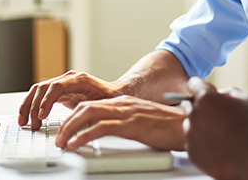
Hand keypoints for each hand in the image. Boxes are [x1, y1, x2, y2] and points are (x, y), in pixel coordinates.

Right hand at [18, 71, 119, 129]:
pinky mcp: (59, 91)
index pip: (56, 87)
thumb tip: (81, 124)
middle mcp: (69, 78)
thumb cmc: (111, 98)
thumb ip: (91, 111)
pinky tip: (27, 117)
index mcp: (79, 79)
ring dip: (28, 106)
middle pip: (43, 87)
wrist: (114, 92)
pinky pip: (40, 95)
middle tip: (32, 124)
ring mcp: (62, 83)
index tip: (41, 116)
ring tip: (25, 122)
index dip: (46, 101)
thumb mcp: (103, 105)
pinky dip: (31, 105)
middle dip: (33, 106)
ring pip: (38, 90)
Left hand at [55, 95, 186, 150]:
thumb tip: (111, 133)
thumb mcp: (143, 123)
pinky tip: (77, 144)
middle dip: (68, 122)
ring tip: (62, 142)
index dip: (74, 116)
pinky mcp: (131, 125)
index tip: (65, 129)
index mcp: (126, 103)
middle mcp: (124, 104)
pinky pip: (101, 127)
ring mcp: (127, 113)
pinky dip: (85, 135)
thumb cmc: (170, 128)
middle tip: (59, 137)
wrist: (188, 126)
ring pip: (89, 114)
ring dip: (71, 128)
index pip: (92, 104)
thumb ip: (127, 124)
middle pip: (86, 106)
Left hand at [185, 77, 247, 179]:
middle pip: (188, 104)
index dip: (201, 85)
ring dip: (200, 124)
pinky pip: (193, 142)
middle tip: (215, 112)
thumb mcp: (247, 98)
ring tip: (219, 132)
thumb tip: (221, 95)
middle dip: (199, 105)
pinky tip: (218, 145)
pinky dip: (202, 142)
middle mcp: (194, 115)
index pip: (194, 84)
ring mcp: (191, 135)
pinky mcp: (192, 152)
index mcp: (206, 98)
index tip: (206, 90)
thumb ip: (229, 92)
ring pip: (190, 124)